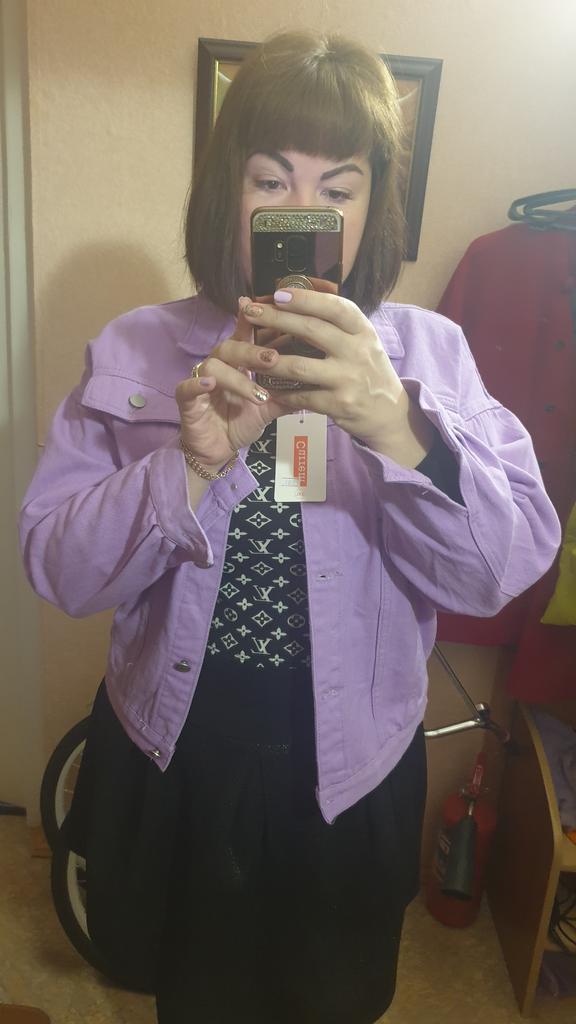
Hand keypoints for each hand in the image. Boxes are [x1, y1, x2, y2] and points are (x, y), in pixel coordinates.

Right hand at [174, 302, 291, 468]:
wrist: (218, 450)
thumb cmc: (240, 422)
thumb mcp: (269, 408)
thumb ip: (288, 395)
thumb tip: (319, 385)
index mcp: (238, 361)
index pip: (246, 335)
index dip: (256, 321)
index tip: (272, 312)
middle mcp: (219, 364)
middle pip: (231, 346)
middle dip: (253, 352)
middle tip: (274, 360)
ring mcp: (201, 380)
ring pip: (214, 366)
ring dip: (237, 379)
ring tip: (257, 394)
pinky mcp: (187, 399)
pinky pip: (187, 387)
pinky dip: (198, 384)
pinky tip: (211, 385)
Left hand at [240, 289, 435, 464]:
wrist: (390, 413)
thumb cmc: (368, 371)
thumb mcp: (364, 341)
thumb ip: (337, 323)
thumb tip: (300, 295)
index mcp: (363, 331)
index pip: (335, 307)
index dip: (306, 299)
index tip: (279, 293)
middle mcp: (357, 351)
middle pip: (312, 330)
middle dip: (276, 318)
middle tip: (250, 312)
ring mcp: (348, 379)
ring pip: (300, 366)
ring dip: (271, 359)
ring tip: (250, 353)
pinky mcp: (339, 404)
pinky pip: (302, 396)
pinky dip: (282, 393)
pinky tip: (268, 388)